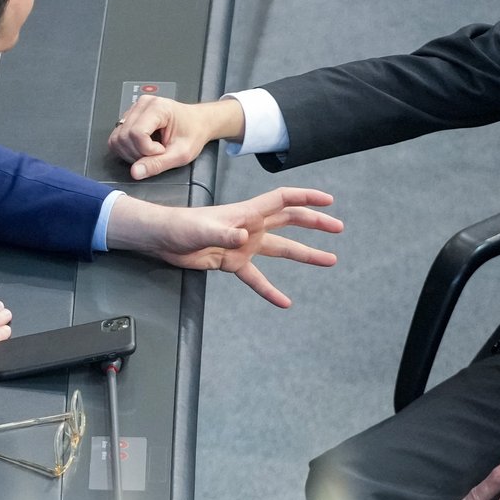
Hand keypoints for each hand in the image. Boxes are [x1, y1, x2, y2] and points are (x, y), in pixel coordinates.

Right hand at [107, 96, 245, 179]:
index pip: (136, 133)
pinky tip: (143, 148)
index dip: (147, 150)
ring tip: (150, 151)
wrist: (198, 123)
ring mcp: (134, 110)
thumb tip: (136, 172)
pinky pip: (117, 137)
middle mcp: (143, 105)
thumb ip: (157, 164)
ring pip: (117, 138)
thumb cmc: (193, 133)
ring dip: (131, 152)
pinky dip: (127, 149)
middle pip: (124, 136)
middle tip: (157, 154)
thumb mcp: (181, 154)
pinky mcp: (130, 117)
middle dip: (138, 154)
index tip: (162, 151)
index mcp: (158, 108)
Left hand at [107, 188, 341, 307]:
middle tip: (338, 228)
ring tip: (329, 260)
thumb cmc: (180, 226)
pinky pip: (256, 277)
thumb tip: (244, 238)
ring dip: (304, 253)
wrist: (161, 239)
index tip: (328, 201)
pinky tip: (284, 301)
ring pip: (281, 249)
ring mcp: (243, 244)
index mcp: (247, 213)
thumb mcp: (202, 230)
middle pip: (290, 221)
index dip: (306, 198)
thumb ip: (225, 234)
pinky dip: (270, 289)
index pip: (283, 200)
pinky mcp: (232, 262)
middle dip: (315, 223)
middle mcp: (251, 226)